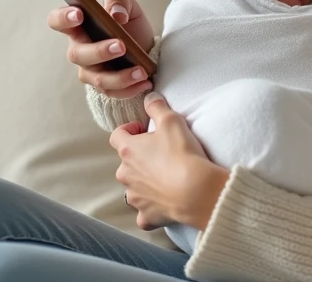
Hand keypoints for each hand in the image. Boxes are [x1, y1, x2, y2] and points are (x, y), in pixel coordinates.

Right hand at [47, 0, 155, 98]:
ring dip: (119, 76)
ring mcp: (90, 70)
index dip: (63, 18)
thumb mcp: (129, 6)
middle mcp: (80, 49)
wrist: (147, 49)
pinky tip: (144, 80)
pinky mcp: (104, 87)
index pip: (58, 20)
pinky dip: (130, 88)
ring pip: (97, 78)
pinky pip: (112, 92)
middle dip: (99, 51)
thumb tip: (115, 14)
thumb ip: (119, 0)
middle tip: (121, 46)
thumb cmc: (130, 25)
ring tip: (141, 70)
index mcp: (79, 26)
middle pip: (76, 54)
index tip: (79, 15)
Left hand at [111, 92, 229, 231]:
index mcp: (128, 150)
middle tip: (161, 153)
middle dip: (139, 158)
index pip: (116, 135)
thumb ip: (157, 106)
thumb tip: (149, 97)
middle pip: (125, 163)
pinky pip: (143, 214)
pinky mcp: (147, 216)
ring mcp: (134, 197)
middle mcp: (125, 174)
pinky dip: (150, 210)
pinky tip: (162, 205)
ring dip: (144, 183)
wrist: (195, 191)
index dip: (129, 130)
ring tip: (165, 177)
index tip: (143, 129)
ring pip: (133, 188)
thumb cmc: (182, 153)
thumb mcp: (172, 120)